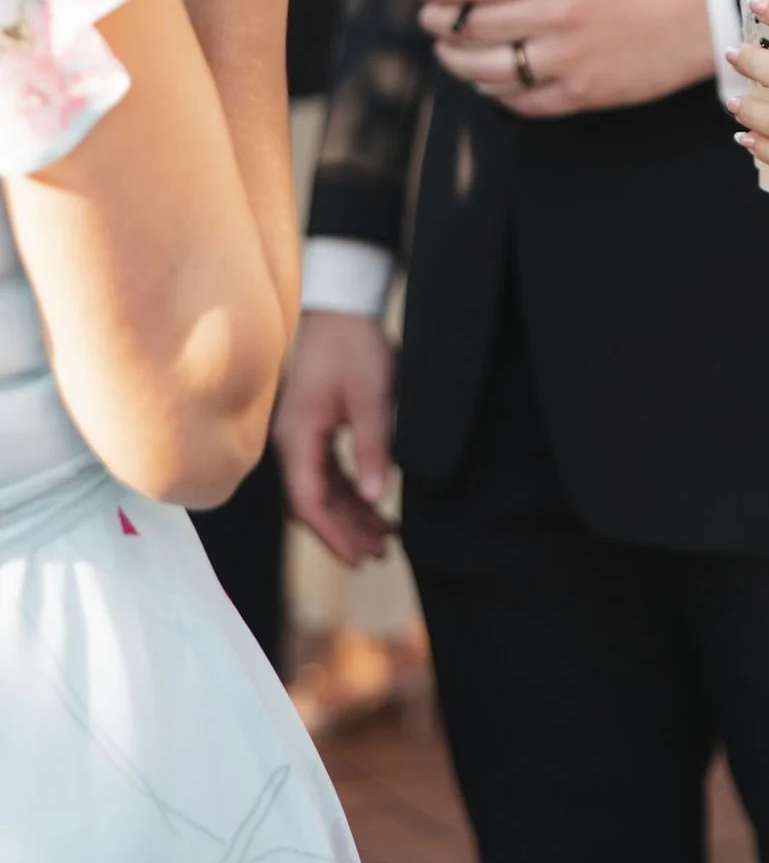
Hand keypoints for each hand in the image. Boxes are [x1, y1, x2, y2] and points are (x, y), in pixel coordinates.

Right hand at [275, 311, 392, 565]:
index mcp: (296, 437)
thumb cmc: (353, 345)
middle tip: (379, 555)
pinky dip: (349, 490)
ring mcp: (300, 434)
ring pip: (321, 488)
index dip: (334, 534)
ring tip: (383, 537)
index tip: (359, 558)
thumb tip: (375, 496)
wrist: (340, 304)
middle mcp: (290, 441)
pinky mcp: (313, 426)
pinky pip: (327, 470)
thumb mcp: (371, 397)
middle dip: (344, 532)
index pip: (309, 501)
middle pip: (312, 502)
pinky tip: (372, 503)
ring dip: (349, 514)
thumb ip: (372, 447)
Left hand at [419, 0, 715, 115]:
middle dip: (437, 23)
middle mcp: (555, 15)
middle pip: (468, 27)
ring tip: (449, 51)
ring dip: (455, 61)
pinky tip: (489, 79)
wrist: (702, 19)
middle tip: (430, 19)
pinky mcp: (579, 94)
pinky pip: (518, 100)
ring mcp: (566, 60)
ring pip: (483, 71)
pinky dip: (495, 91)